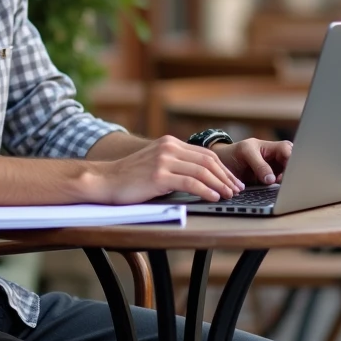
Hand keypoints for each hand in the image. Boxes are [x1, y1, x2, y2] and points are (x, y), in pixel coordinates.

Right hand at [90, 136, 244, 203]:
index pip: (205, 154)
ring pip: (202, 171)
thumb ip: (174, 164)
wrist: (104, 180)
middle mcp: (169, 147)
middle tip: (236, 189)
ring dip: (219, 184)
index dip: (222, 168)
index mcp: (169, 143)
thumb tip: (199, 177)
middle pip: (207, 161)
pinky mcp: (159, 175)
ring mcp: (163, 160)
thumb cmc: (129, 178)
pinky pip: (190, 182)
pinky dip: (205, 190)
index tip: (232, 180)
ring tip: (229, 195)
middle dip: (225, 176)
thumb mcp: (155, 164)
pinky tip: (213, 197)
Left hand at [212, 138, 291, 185]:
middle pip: (292, 165)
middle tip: (282, 182)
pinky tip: (276, 192)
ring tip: (279, 187)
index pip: (289, 151)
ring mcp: (275, 171)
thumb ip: (259, 164)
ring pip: (287, 177)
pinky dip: (279, 189)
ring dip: (285, 183)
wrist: (224, 163)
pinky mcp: (270, 182)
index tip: (287, 171)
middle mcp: (277, 159)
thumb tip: (272, 179)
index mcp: (273, 147)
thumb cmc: (234, 152)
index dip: (291, 160)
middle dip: (290, 173)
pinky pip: (279, 186)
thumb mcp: (246, 153)